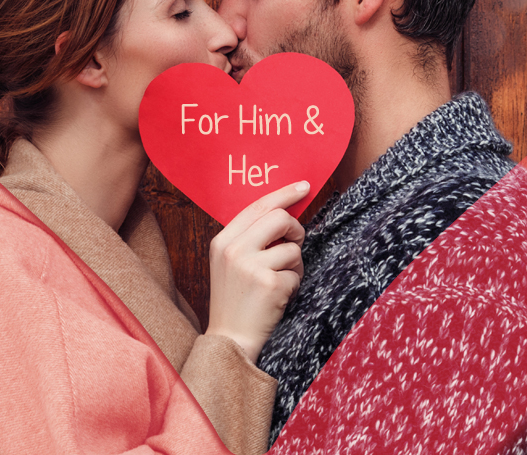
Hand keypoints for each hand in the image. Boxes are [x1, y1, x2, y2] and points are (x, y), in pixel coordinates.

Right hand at [204, 181, 308, 362]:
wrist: (231, 340)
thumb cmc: (237, 301)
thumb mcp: (231, 264)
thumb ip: (251, 238)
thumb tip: (284, 212)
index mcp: (222, 241)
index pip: (258, 206)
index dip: (284, 194)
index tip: (304, 186)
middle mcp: (234, 250)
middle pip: (280, 218)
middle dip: (296, 230)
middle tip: (295, 245)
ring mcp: (250, 266)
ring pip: (293, 248)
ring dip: (295, 265)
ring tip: (280, 281)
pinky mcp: (269, 284)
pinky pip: (297, 272)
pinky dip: (294, 284)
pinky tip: (279, 297)